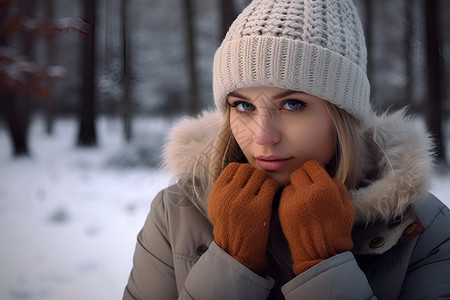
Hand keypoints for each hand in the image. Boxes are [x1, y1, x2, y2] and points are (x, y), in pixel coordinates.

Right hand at [207, 163, 278, 273]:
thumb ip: (222, 188)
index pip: (233, 167)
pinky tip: (272, 196)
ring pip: (260, 175)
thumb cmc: (228, 228)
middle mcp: (228, 195)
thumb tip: (236, 171)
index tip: (249, 180)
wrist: (236, 251)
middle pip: (247, 169)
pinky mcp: (259, 207)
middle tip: (260, 186)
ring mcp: (243, 200)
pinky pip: (270, 185)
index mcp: (217, 193)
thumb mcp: (216, 207)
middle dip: (256, 175)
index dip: (244, 171)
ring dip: (265, 181)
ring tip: (266, 191)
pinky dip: (273, 188)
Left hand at [279, 160, 353, 274]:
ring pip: (291, 183)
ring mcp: (293, 201)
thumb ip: (337, 186)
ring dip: (297, 187)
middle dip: (304, 178)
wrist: (321, 252)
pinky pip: (285, 195)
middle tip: (309, 188)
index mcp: (325, 188)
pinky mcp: (283, 209)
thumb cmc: (337, 229)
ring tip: (304, 199)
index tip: (315, 176)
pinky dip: (290, 198)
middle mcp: (307, 192)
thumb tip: (326, 175)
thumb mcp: (347, 205)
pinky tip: (297, 208)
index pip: (312, 165)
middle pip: (299, 172)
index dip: (314, 170)